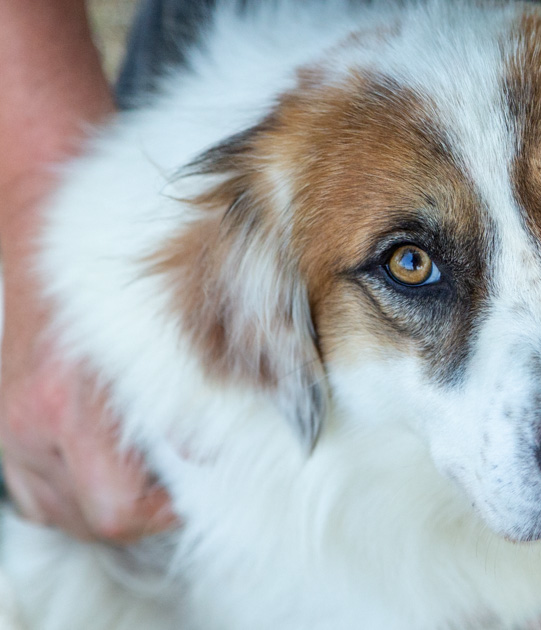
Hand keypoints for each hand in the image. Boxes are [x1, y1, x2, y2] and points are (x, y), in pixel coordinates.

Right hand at [0, 244, 174, 543]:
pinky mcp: (5, 431)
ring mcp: (12, 432)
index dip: (166, 511)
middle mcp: (32, 426)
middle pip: (94, 520)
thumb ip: (192, 394)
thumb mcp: (165, 332)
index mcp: (71, 407)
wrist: (46, 240)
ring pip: (63, 514)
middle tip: (178, 486)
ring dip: (107, 508)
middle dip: (143, 514)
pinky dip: (73, 496)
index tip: (196, 489)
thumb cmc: (112, 286)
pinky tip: (106, 468)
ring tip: (146, 475)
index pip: (118, 507)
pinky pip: (36, 497)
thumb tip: (221, 450)